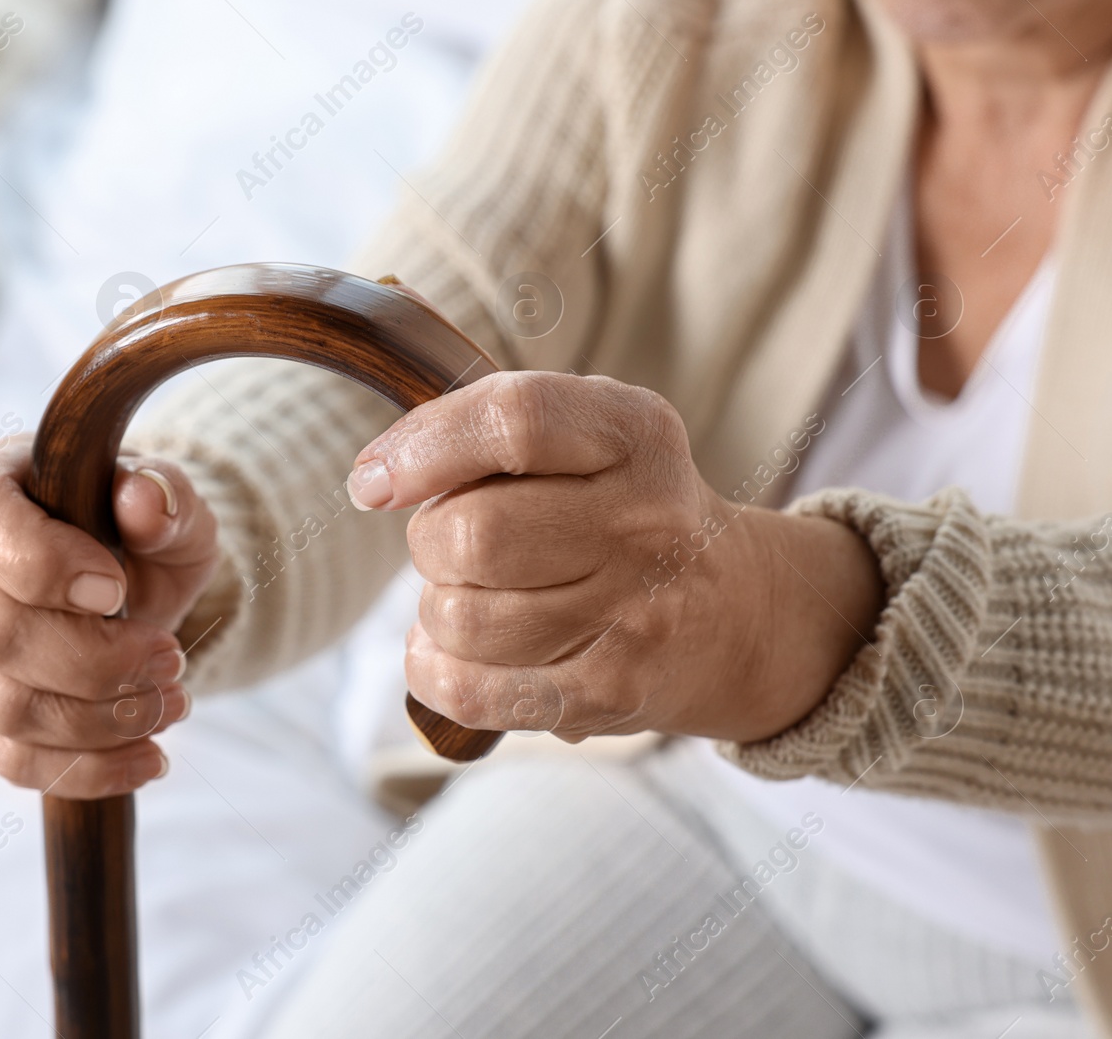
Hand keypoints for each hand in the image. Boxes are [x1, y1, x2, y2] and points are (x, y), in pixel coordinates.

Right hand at [0, 435, 219, 797]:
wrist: (135, 586)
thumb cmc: (141, 534)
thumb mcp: (171, 505)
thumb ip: (166, 496)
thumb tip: (147, 504)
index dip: (48, 566)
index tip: (117, 590)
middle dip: (96, 661)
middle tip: (171, 659)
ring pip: (4, 709)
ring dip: (103, 721)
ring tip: (172, 703)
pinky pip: (14, 760)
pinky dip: (89, 769)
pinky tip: (148, 757)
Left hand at [346, 372, 883, 743]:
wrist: (737, 611)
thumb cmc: (619, 509)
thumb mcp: (587, 436)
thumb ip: (486, 430)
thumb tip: (376, 477)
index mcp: (635, 432)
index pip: (513, 421)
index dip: (424, 448)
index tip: (375, 480)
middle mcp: (646, 517)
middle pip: (473, 534)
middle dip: (429, 541)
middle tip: (450, 545)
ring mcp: (635, 611)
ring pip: (462, 617)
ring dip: (436, 610)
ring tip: (469, 597)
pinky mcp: (612, 691)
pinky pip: (473, 690)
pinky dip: (434, 670)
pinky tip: (449, 653)